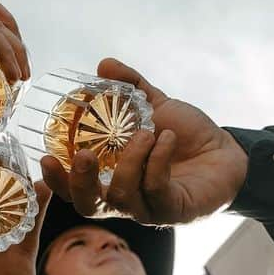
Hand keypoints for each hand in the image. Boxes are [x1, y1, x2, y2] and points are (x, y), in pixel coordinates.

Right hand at [41, 58, 247, 224]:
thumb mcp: (154, 106)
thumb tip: (103, 64)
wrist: (228, 152)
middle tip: (86, 155)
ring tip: (146, 132)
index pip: (72, 188)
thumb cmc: (185, 136)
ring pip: (121, 197)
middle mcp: (123, 200)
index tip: (45, 158)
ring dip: (130, 161)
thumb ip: (128, 87)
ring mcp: (147, 208)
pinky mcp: (173, 210)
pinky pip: (156, 189)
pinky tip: (168, 137)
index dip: (56, 179)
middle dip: (81, 181)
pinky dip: (158, 161)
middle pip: (87, 205)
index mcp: (109, 179)